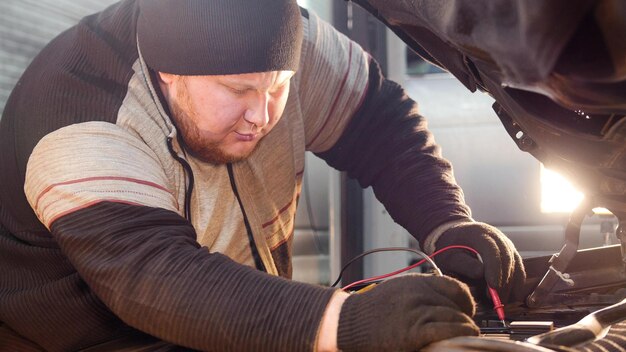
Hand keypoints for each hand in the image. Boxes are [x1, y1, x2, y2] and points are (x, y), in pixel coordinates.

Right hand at [337, 274, 478, 351]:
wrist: (349, 322)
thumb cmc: (372, 310)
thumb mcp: (398, 290)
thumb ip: (421, 292)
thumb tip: (447, 302)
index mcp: (416, 282)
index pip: (455, 287)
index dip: (466, 301)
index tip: (467, 311)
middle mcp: (418, 293)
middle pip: (457, 305)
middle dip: (465, 318)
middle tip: (466, 329)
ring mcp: (416, 311)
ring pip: (456, 318)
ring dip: (465, 328)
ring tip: (466, 335)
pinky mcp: (414, 331)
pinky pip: (447, 330)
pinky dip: (459, 334)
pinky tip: (464, 337)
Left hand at [434, 222, 525, 302]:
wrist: (454, 236)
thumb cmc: (449, 248)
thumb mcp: (450, 256)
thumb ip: (464, 264)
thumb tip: (480, 273)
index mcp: (479, 233)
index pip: (491, 250)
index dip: (494, 269)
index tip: (493, 287)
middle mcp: (495, 236)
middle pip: (506, 258)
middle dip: (503, 281)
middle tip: (497, 300)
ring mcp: (504, 243)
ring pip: (515, 263)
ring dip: (511, 283)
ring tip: (502, 301)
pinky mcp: (510, 252)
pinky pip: (518, 266)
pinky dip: (517, 281)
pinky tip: (511, 295)